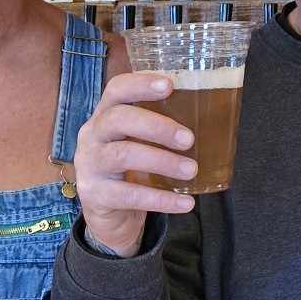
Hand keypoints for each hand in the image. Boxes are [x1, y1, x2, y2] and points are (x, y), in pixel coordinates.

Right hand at [73, 72, 197, 255]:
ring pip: (123, 155)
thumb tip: (212, 117)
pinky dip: (161, 199)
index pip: (115, 90)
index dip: (140, 84)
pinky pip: (129, 195)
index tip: (169, 85)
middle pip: (118, 119)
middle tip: (188, 140)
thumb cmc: (130, 171)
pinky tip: (185, 203)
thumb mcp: (139, 143)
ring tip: (191, 170)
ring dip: (162, 161)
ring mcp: (89, 166)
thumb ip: (159, 129)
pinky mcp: (95, 196)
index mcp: (104, 116)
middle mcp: (91, 136)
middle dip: (157, 126)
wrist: (108, 215)